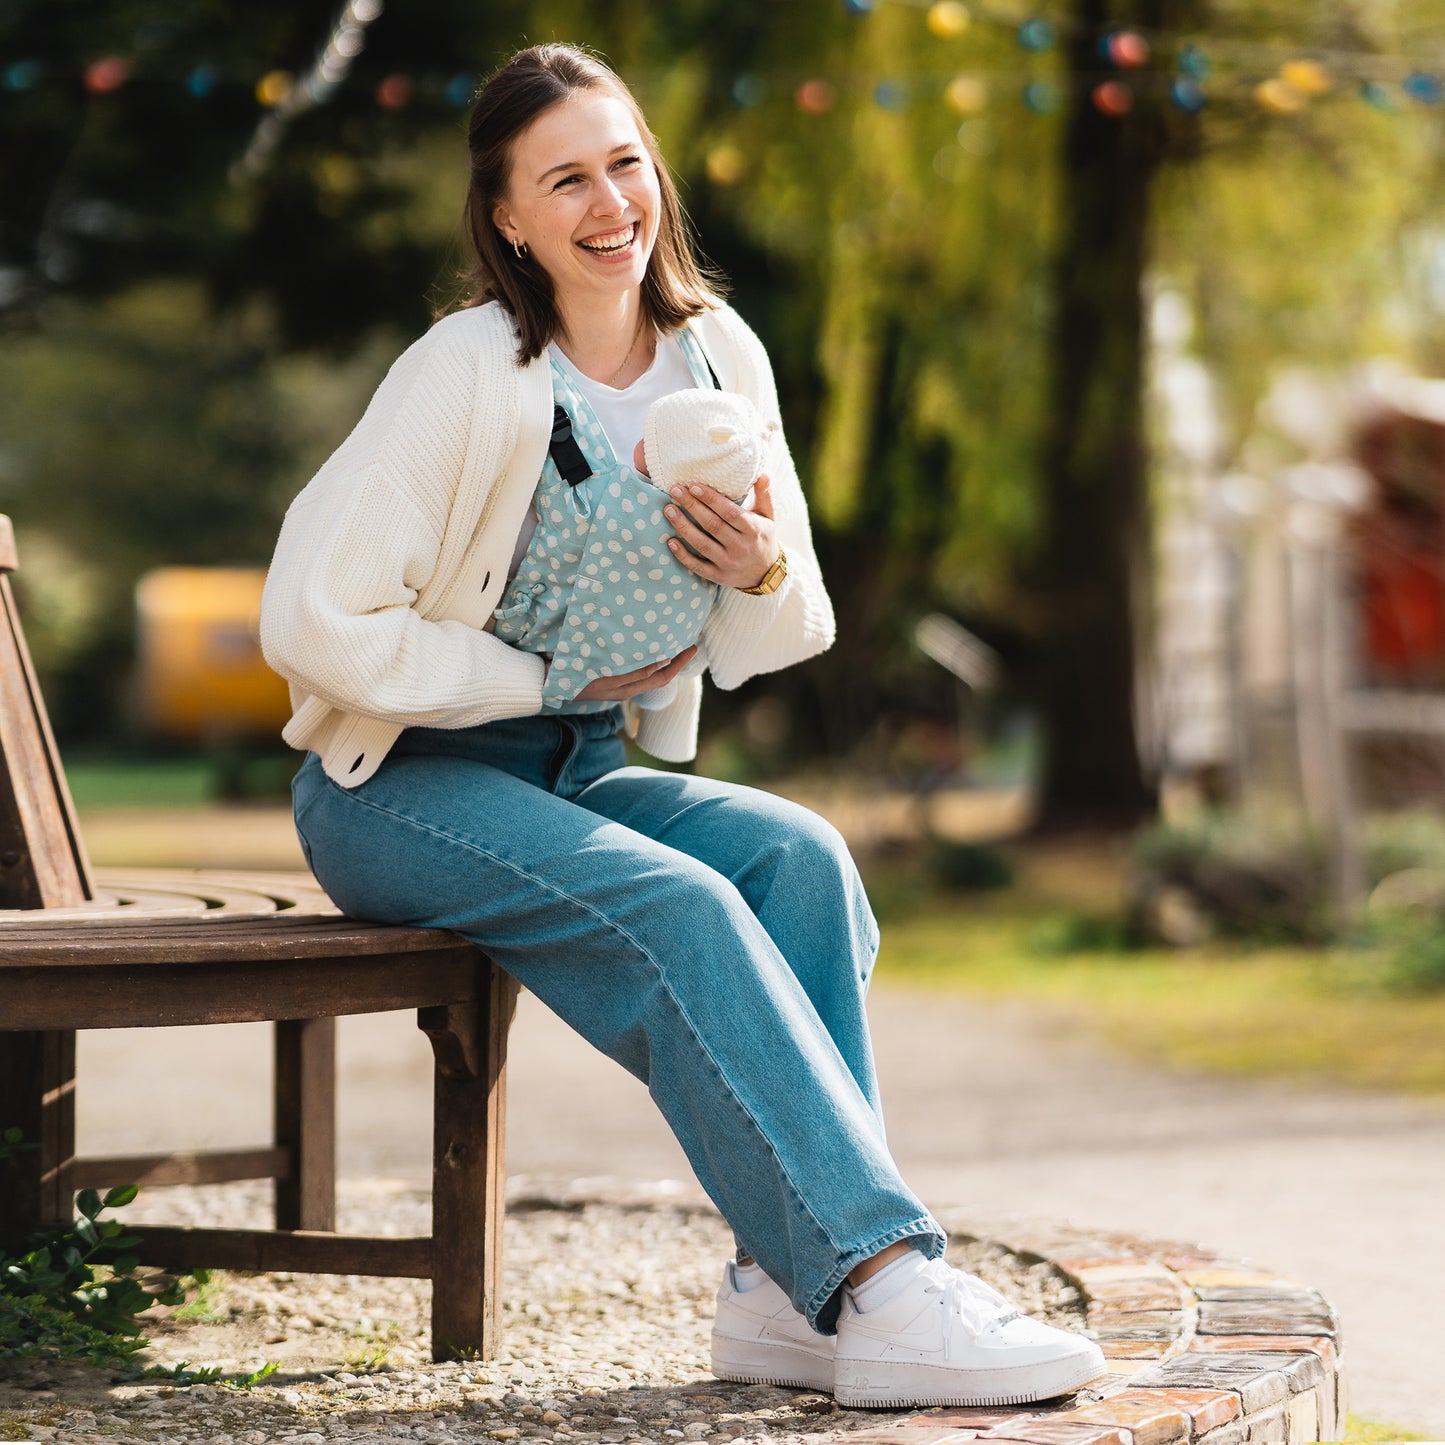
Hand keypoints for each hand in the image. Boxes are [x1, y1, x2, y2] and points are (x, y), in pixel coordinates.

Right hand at [563, 646, 697, 701]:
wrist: (544, 680)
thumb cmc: (574, 675)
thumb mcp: (608, 675)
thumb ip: (635, 671)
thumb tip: (664, 660)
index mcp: (625, 689)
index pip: (662, 677)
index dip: (679, 663)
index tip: (693, 647)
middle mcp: (623, 690)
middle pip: (658, 677)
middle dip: (676, 661)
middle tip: (689, 643)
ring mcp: (615, 685)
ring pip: (647, 675)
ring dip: (662, 660)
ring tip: (672, 644)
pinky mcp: (606, 678)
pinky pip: (634, 671)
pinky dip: (646, 660)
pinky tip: (647, 647)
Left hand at [664, 475, 779, 591]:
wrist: (766, 574)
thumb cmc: (763, 538)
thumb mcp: (768, 516)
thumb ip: (764, 495)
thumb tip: (762, 474)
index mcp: (753, 529)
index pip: (729, 512)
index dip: (711, 499)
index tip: (693, 485)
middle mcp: (741, 547)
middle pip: (712, 525)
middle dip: (692, 506)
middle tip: (675, 490)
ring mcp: (729, 563)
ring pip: (702, 544)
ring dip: (683, 527)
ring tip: (669, 510)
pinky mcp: (718, 576)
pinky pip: (697, 566)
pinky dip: (683, 555)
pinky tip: (670, 541)